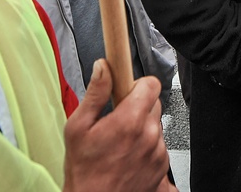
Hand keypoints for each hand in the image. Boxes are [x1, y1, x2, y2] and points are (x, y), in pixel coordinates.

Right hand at [63, 59, 173, 191]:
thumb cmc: (84, 172)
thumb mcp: (78, 128)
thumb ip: (95, 93)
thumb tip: (103, 67)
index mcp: (129, 121)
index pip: (151, 84)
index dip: (137, 83)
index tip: (126, 89)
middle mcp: (149, 136)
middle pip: (153, 103)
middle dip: (137, 106)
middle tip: (116, 120)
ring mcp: (158, 153)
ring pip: (155, 125)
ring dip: (142, 128)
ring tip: (120, 143)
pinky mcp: (162, 168)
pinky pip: (159, 145)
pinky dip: (147, 147)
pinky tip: (128, 156)